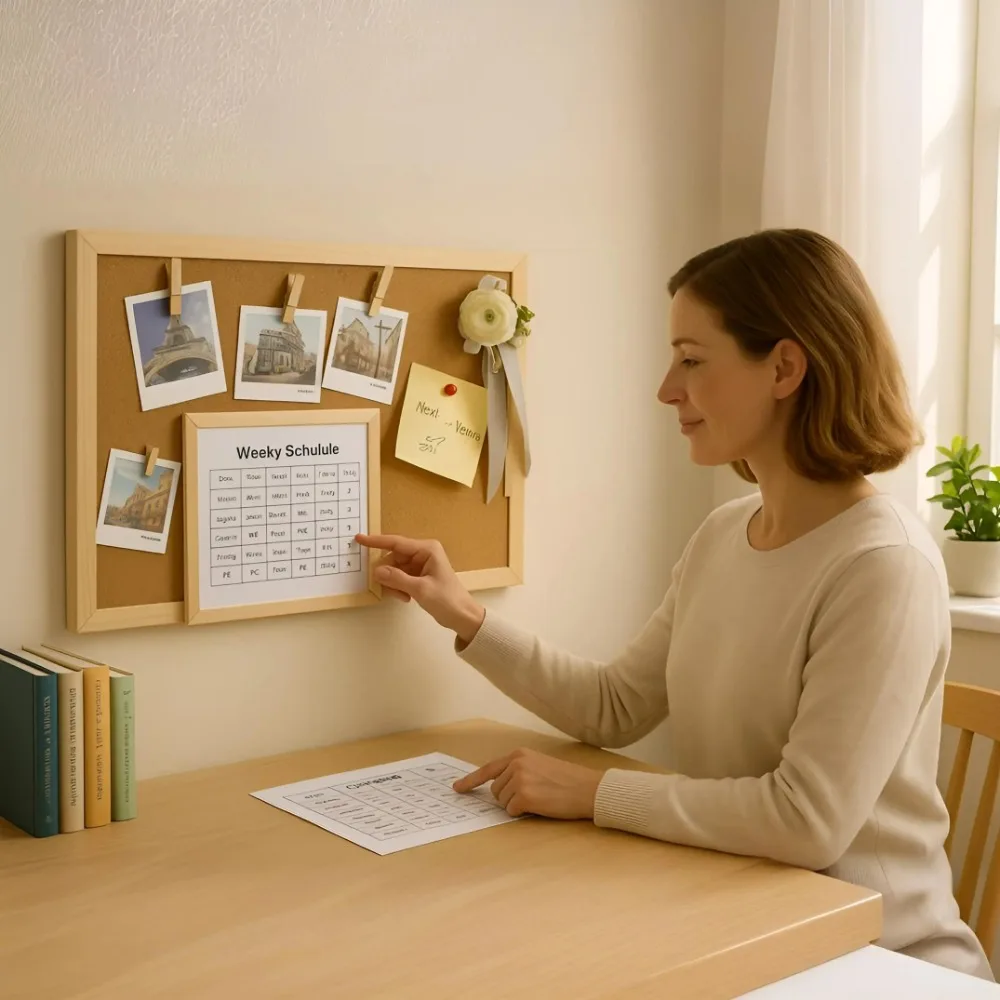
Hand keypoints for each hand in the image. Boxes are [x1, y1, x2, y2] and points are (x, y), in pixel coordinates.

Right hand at [356, 533, 485, 642]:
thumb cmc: (447, 600)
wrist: (462, 616)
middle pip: (393, 558)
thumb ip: (397, 578)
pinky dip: (398, 588)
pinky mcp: (418, 576)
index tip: (358, 539)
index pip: (396, 542)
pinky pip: (399, 577)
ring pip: (394, 570)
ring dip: (393, 584)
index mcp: (427, 549)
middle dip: (388, 574)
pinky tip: (406, 598)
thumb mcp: (420, 589)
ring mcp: (420, 564)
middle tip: (391, 590)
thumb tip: (377, 571)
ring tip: (403, 597)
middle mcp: (423, 553)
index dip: (376, 541)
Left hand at [453, 747, 603, 819]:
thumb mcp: (540, 765)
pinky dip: (522, 813)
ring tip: (540, 798)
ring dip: (517, 805)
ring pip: (502, 802)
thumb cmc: (568, 780)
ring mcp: (519, 779)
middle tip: (534, 795)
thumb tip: (499, 787)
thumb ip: (519, 770)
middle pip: (496, 789)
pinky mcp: (524, 796)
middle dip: (509, 797)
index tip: (457, 788)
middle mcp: (516, 764)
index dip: (471, 781)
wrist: (588, 788)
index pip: (488, 768)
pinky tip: (539, 806)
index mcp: (520, 754)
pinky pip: (511, 811)